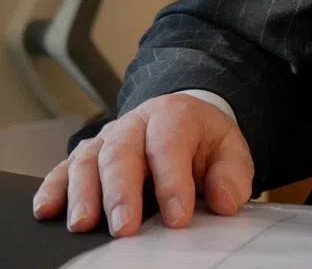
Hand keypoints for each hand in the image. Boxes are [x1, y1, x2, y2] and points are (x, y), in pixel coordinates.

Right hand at [32, 93, 253, 237]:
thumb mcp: (229, 150)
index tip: (177, 217)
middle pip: (123, 150)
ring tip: (83, 224)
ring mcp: (107, 139)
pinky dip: (53, 188)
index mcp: (175, 116)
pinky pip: (64, 168)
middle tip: (125, 227)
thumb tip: (226, 200)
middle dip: (122, 190)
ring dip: (83, 193)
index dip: (173, 181)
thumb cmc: (203, 143)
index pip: (170, 143)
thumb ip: (232, 173)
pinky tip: (47, 209)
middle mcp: (136, 124)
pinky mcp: (85, 156)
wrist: (182, 122)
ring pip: (89, 159)